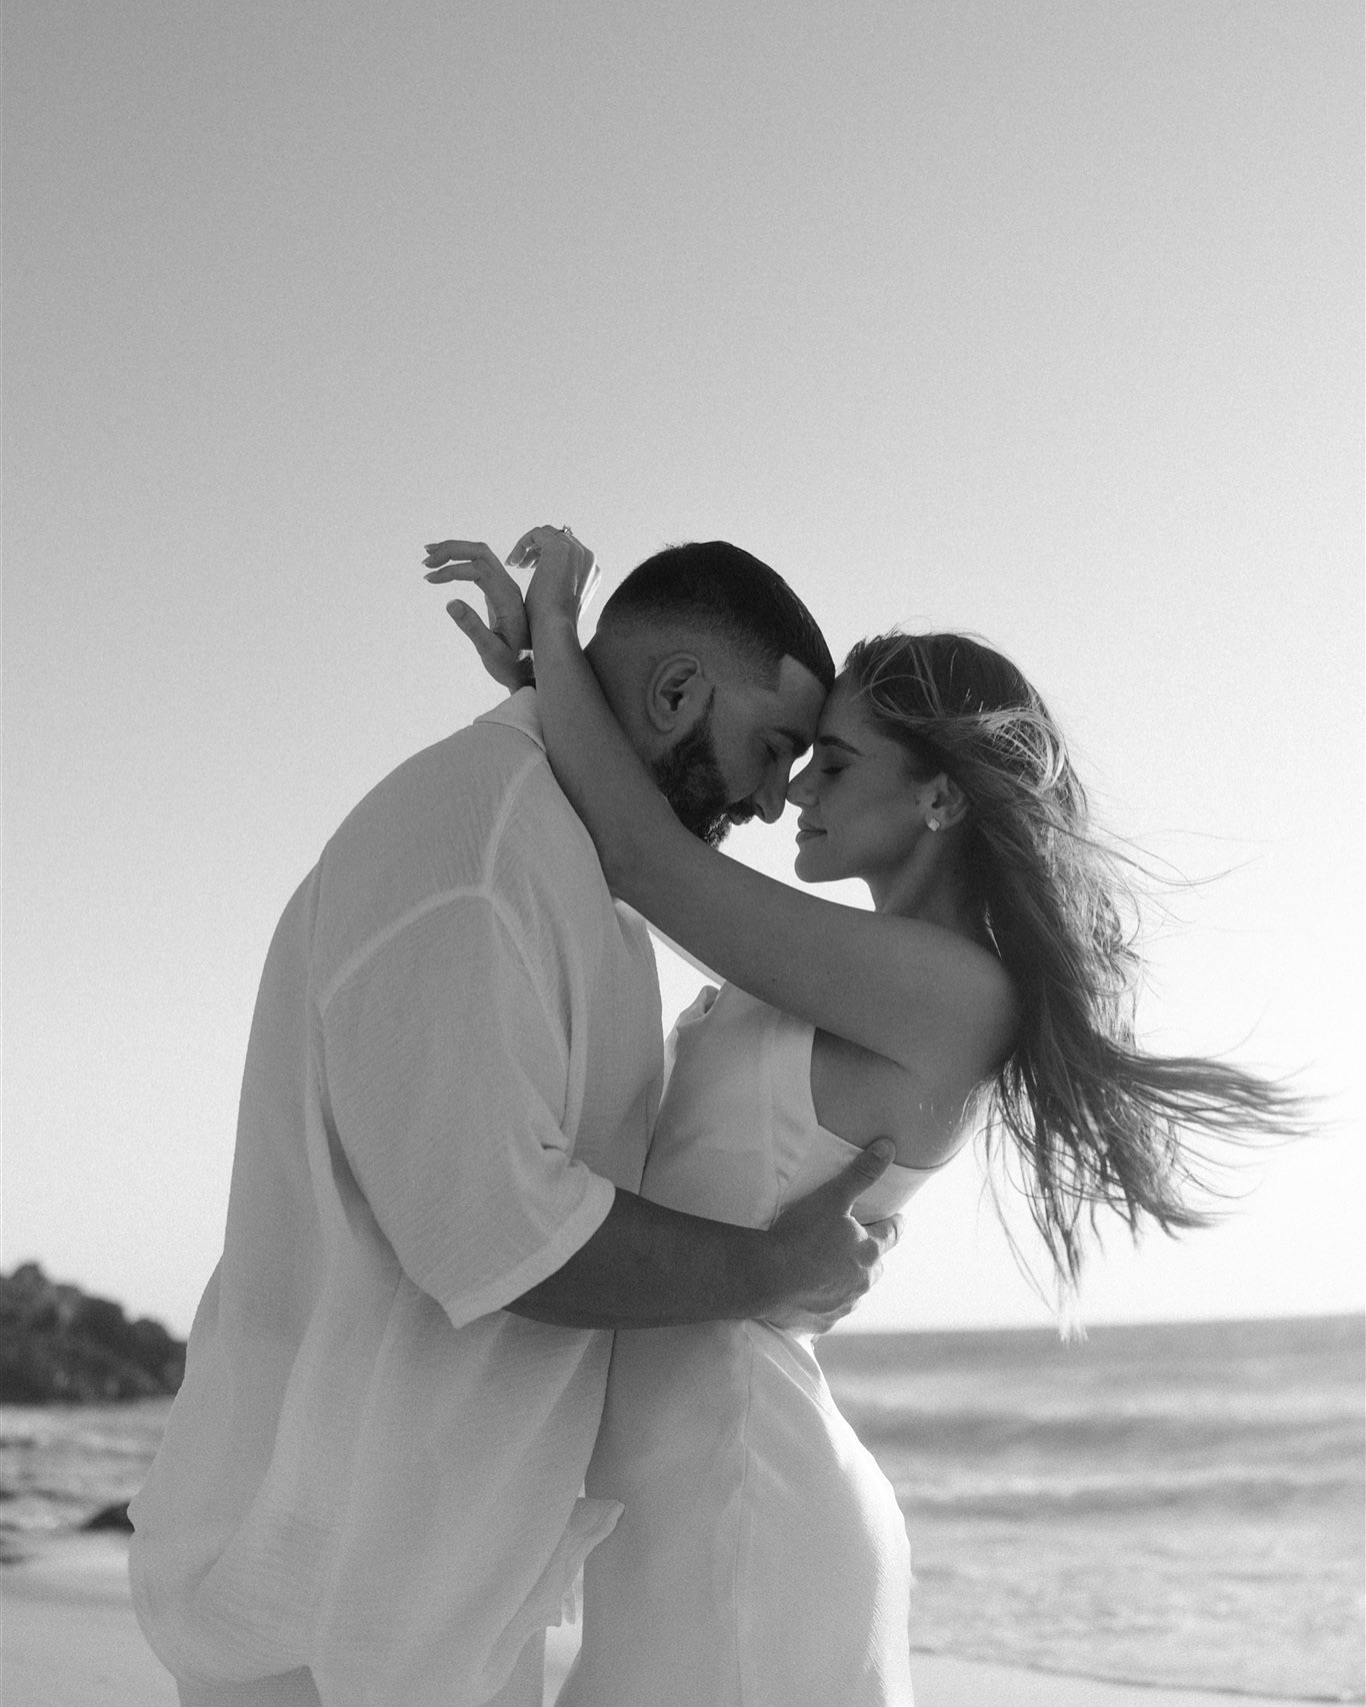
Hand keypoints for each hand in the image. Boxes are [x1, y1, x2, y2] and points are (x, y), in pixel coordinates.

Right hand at [423, 539, 532, 692]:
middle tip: (425, 560)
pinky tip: (444, 566)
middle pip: (481, 552)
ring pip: (481, 554)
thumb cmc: (511, 665)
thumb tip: (450, 602)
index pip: (478, 570)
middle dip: (452, 550)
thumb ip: (472, 627)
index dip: (452, 570)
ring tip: (430, 555)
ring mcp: (505, 587)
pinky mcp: (499, 591)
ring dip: (456, 550)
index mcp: (508, 600)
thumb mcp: (490, 652)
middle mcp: (509, 588)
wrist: (529, 671)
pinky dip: (461, 559)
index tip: (429, 580)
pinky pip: (481, 564)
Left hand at [506, 525, 601, 636]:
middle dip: (538, 550)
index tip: (530, 570)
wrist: (555, 628)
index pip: (569, 551)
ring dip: (529, 547)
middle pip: (560, 539)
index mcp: (592, 571)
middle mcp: (588, 558)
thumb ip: (560, 588)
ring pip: (548, 534)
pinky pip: (536, 534)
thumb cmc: (553, 624)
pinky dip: (522, 544)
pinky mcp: (559, 547)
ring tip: (515, 564)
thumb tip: (549, 584)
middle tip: (521, 565)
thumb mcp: (560, 603)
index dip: (547, 557)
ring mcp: (576, 551)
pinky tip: (512, 563)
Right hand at [761, 1141, 901, 1334]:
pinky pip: (829, 1310)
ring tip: (826, 1266)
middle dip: (868, 1253)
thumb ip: (861, 1174)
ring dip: (846, 1278)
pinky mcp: (822, 1322)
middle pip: (875, 1265)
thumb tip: (888, 1148)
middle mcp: (863, 1282)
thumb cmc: (800, 1235)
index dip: (895, 1223)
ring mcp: (843, 1305)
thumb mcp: (832, 1197)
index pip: (892, 1233)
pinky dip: (823, 1300)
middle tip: (853, 1241)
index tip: (896, 1217)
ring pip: (854, 1289)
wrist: (765, 1278)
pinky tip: (808, 1292)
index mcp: (870, 1252)